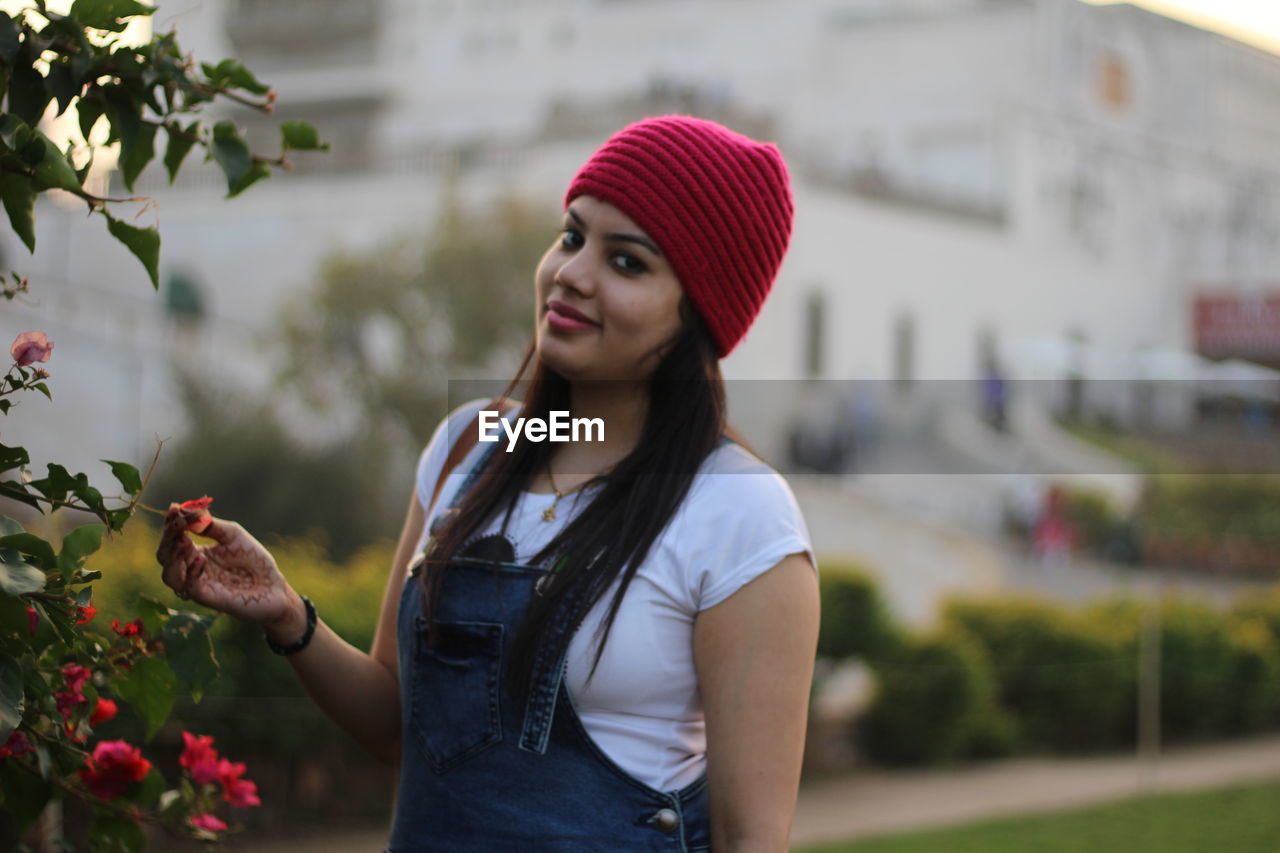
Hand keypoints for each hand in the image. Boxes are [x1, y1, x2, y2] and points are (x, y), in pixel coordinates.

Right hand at [156, 504, 293, 626]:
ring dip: (173, 558)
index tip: (174, 507)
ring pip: (169, 575)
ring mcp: (197, 585)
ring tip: (185, 541)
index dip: (171, 523)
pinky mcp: (207, 598)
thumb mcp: (233, 535)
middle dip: (168, 538)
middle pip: (164, 556)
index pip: (173, 538)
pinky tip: (201, 559)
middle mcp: (191, 570)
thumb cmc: (254, 560)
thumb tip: (187, 510)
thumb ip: (211, 525)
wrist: (274, 587)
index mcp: (195, 552)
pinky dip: (191, 573)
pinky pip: (189, 588)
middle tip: (178, 523)